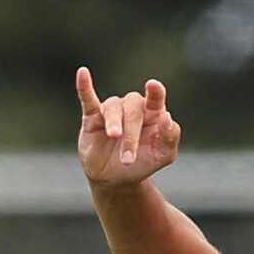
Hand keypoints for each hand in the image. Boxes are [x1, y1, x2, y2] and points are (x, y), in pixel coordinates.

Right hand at [76, 69, 180, 190]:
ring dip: (114, 124)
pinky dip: (85, 87)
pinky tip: (82, 73)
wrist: (117, 179)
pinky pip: (88, 98)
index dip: (155, 91)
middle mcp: (133, 107)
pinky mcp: (92, 116)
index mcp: (153, 113)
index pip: (156, 98)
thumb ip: (170, 136)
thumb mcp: (163, 155)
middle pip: (133, 110)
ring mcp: (113, 110)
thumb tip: (167, 116)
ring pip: (113, 108)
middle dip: (131, 135)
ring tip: (114, 138)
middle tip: (128, 158)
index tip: (153, 86)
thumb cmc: (142, 163)